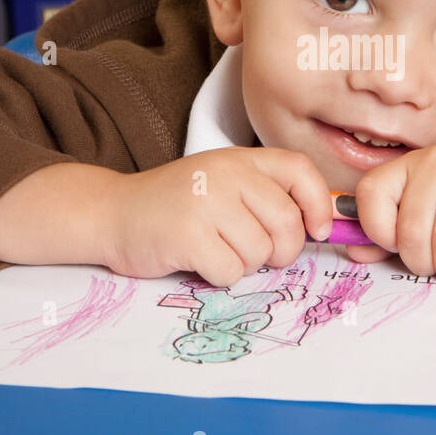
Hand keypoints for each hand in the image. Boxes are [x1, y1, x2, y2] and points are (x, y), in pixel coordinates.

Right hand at [98, 147, 333, 285]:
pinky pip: (231, 272)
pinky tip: (195, 259)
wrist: (110, 213)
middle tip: (257, 254)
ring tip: (213, 248)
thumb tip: (325, 225)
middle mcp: (226, 174)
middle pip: (287, 223)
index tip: (315, 230)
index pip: (300, 171)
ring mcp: (206, 203)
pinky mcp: (188, 235)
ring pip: (260, 253)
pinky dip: (217, 276)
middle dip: (281, 251)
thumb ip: (266, 196)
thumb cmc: (175, 206)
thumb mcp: (222, 185)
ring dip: (242, 264)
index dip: (317, 205)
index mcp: (240, 158)